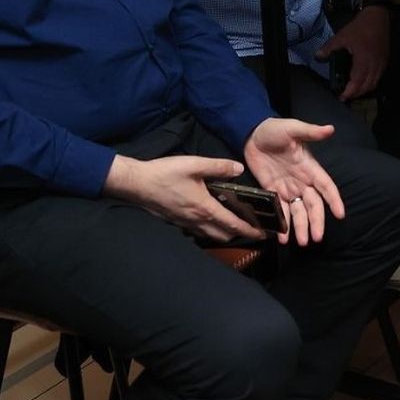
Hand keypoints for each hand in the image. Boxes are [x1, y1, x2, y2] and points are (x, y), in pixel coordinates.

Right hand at [101, 154, 263, 243]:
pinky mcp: (176, 222)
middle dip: (240, 234)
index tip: (263, 234)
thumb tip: (239, 168)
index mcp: (205, 208)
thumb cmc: (165, 173)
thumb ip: (219, 166)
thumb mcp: (194, 164)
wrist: (136, 184)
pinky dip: (209, 230)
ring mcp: (185, 224)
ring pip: (210, 235)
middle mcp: (196, 220)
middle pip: (224, 235)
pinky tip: (209, 221)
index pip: (233, 224)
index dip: (250, 230)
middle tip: (252, 229)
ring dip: (224, 234)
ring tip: (235, 226)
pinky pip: (197, 232)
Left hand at [243, 118, 344, 245]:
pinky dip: (283, 225)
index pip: (326, 186)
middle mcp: (302, 182)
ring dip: (301, 227)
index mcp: (310, 168)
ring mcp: (288, 189)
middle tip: (316, 238)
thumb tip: (330, 129)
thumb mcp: (293, 129)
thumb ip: (310, 132)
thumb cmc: (275, 130)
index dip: (334, 200)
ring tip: (302, 242)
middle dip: (316, 221)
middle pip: (313, 205)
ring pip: (298, 212)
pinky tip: (283, 238)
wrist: (251, 134)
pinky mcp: (273, 192)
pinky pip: (280, 211)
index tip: (340, 215)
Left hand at [316, 5, 389, 99]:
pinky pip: (378, 77)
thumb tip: (318, 56)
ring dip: (364, 90)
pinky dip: (371, 82)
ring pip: (374, 83)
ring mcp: (381, 63)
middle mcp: (374, 65)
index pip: (357, 82)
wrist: (377, 17)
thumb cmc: (360, 27)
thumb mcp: (341, 36)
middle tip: (346, 96)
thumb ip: (329, 48)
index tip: (342, 97)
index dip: (350, 92)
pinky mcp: (384, 60)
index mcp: (363, 60)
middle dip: (356, 94)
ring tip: (354, 91)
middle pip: (367, 86)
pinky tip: (364, 81)